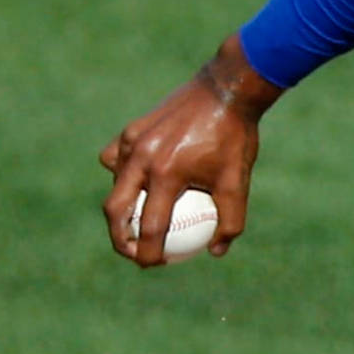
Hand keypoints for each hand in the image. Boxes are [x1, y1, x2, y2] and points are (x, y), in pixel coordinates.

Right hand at [100, 33, 282, 266]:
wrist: (227, 89)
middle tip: (133, 251)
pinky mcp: (131, 129)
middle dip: (119, 238)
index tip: (153, 264)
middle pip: (115, 211)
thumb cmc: (235, 137)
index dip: (148, 254)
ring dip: (121, 204)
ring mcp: (132, 142)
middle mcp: (143, 159)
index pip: (150, 228)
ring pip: (114, 182)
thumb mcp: (238, 180)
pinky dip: (123, 173)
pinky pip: (117, 158)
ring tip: (135, 219)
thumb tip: (216, 251)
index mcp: (168, 174)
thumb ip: (230, 219)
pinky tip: (138, 182)